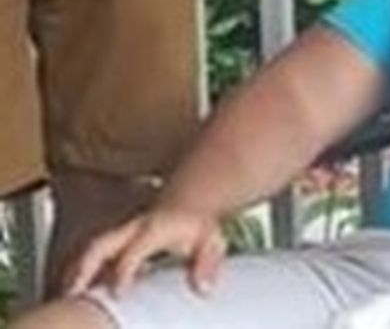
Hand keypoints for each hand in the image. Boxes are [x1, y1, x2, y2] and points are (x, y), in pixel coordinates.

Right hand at [63, 207, 225, 298]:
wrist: (188, 204)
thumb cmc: (197, 228)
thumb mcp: (211, 242)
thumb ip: (208, 264)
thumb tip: (203, 289)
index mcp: (154, 230)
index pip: (133, 252)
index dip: (124, 272)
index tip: (118, 293)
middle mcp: (132, 229)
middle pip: (99, 246)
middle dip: (83, 269)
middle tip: (71, 294)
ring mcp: (120, 233)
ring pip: (89, 250)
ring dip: (75, 273)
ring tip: (65, 298)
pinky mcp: (114, 240)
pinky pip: (91, 255)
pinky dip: (79, 272)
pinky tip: (74, 294)